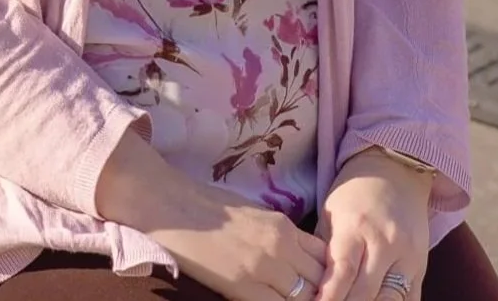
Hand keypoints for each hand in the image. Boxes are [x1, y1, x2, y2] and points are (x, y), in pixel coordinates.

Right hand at [148, 181, 328, 300]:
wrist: (173, 205)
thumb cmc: (206, 205)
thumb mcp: (252, 213)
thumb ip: (277, 234)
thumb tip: (293, 257)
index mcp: (283, 225)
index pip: (324, 257)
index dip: (324, 276)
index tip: (317, 286)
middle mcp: (281, 245)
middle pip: (320, 281)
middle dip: (318, 293)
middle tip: (308, 297)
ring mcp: (264, 267)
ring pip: (304, 297)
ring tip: (289, 299)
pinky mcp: (244, 286)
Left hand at [315, 149, 431, 300]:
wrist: (395, 173)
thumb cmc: (354, 194)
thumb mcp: (331, 212)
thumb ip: (324, 249)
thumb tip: (307, 281)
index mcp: (356, 227)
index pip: (343, 271)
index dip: (330, 296)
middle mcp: (385, 243)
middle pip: (367, 293)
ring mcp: (408, 257)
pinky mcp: (422, 268)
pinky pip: (411, 299)